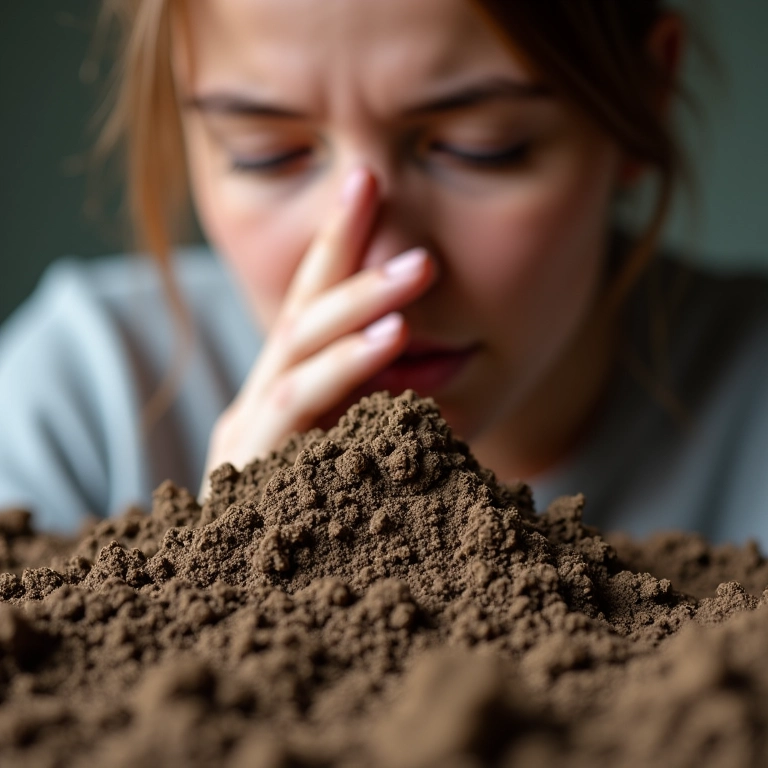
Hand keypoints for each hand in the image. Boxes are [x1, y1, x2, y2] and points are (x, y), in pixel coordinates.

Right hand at [200, 168, 435, 495]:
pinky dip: (349, 369)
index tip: (365, 177)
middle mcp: (261, 395)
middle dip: (344, 250)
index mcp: (287, 385)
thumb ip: (380, 406)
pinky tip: (394, 344)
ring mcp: (251, 427)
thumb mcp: (352, 449)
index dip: (337, 237)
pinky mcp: (253, 463)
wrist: (241, 597)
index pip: (312, 297)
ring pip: (300, 346)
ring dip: (359, 304)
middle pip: (301, 306)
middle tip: (379, 185)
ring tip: (414, 270)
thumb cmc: (316, 519)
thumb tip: (439, 367)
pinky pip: (304, 405)